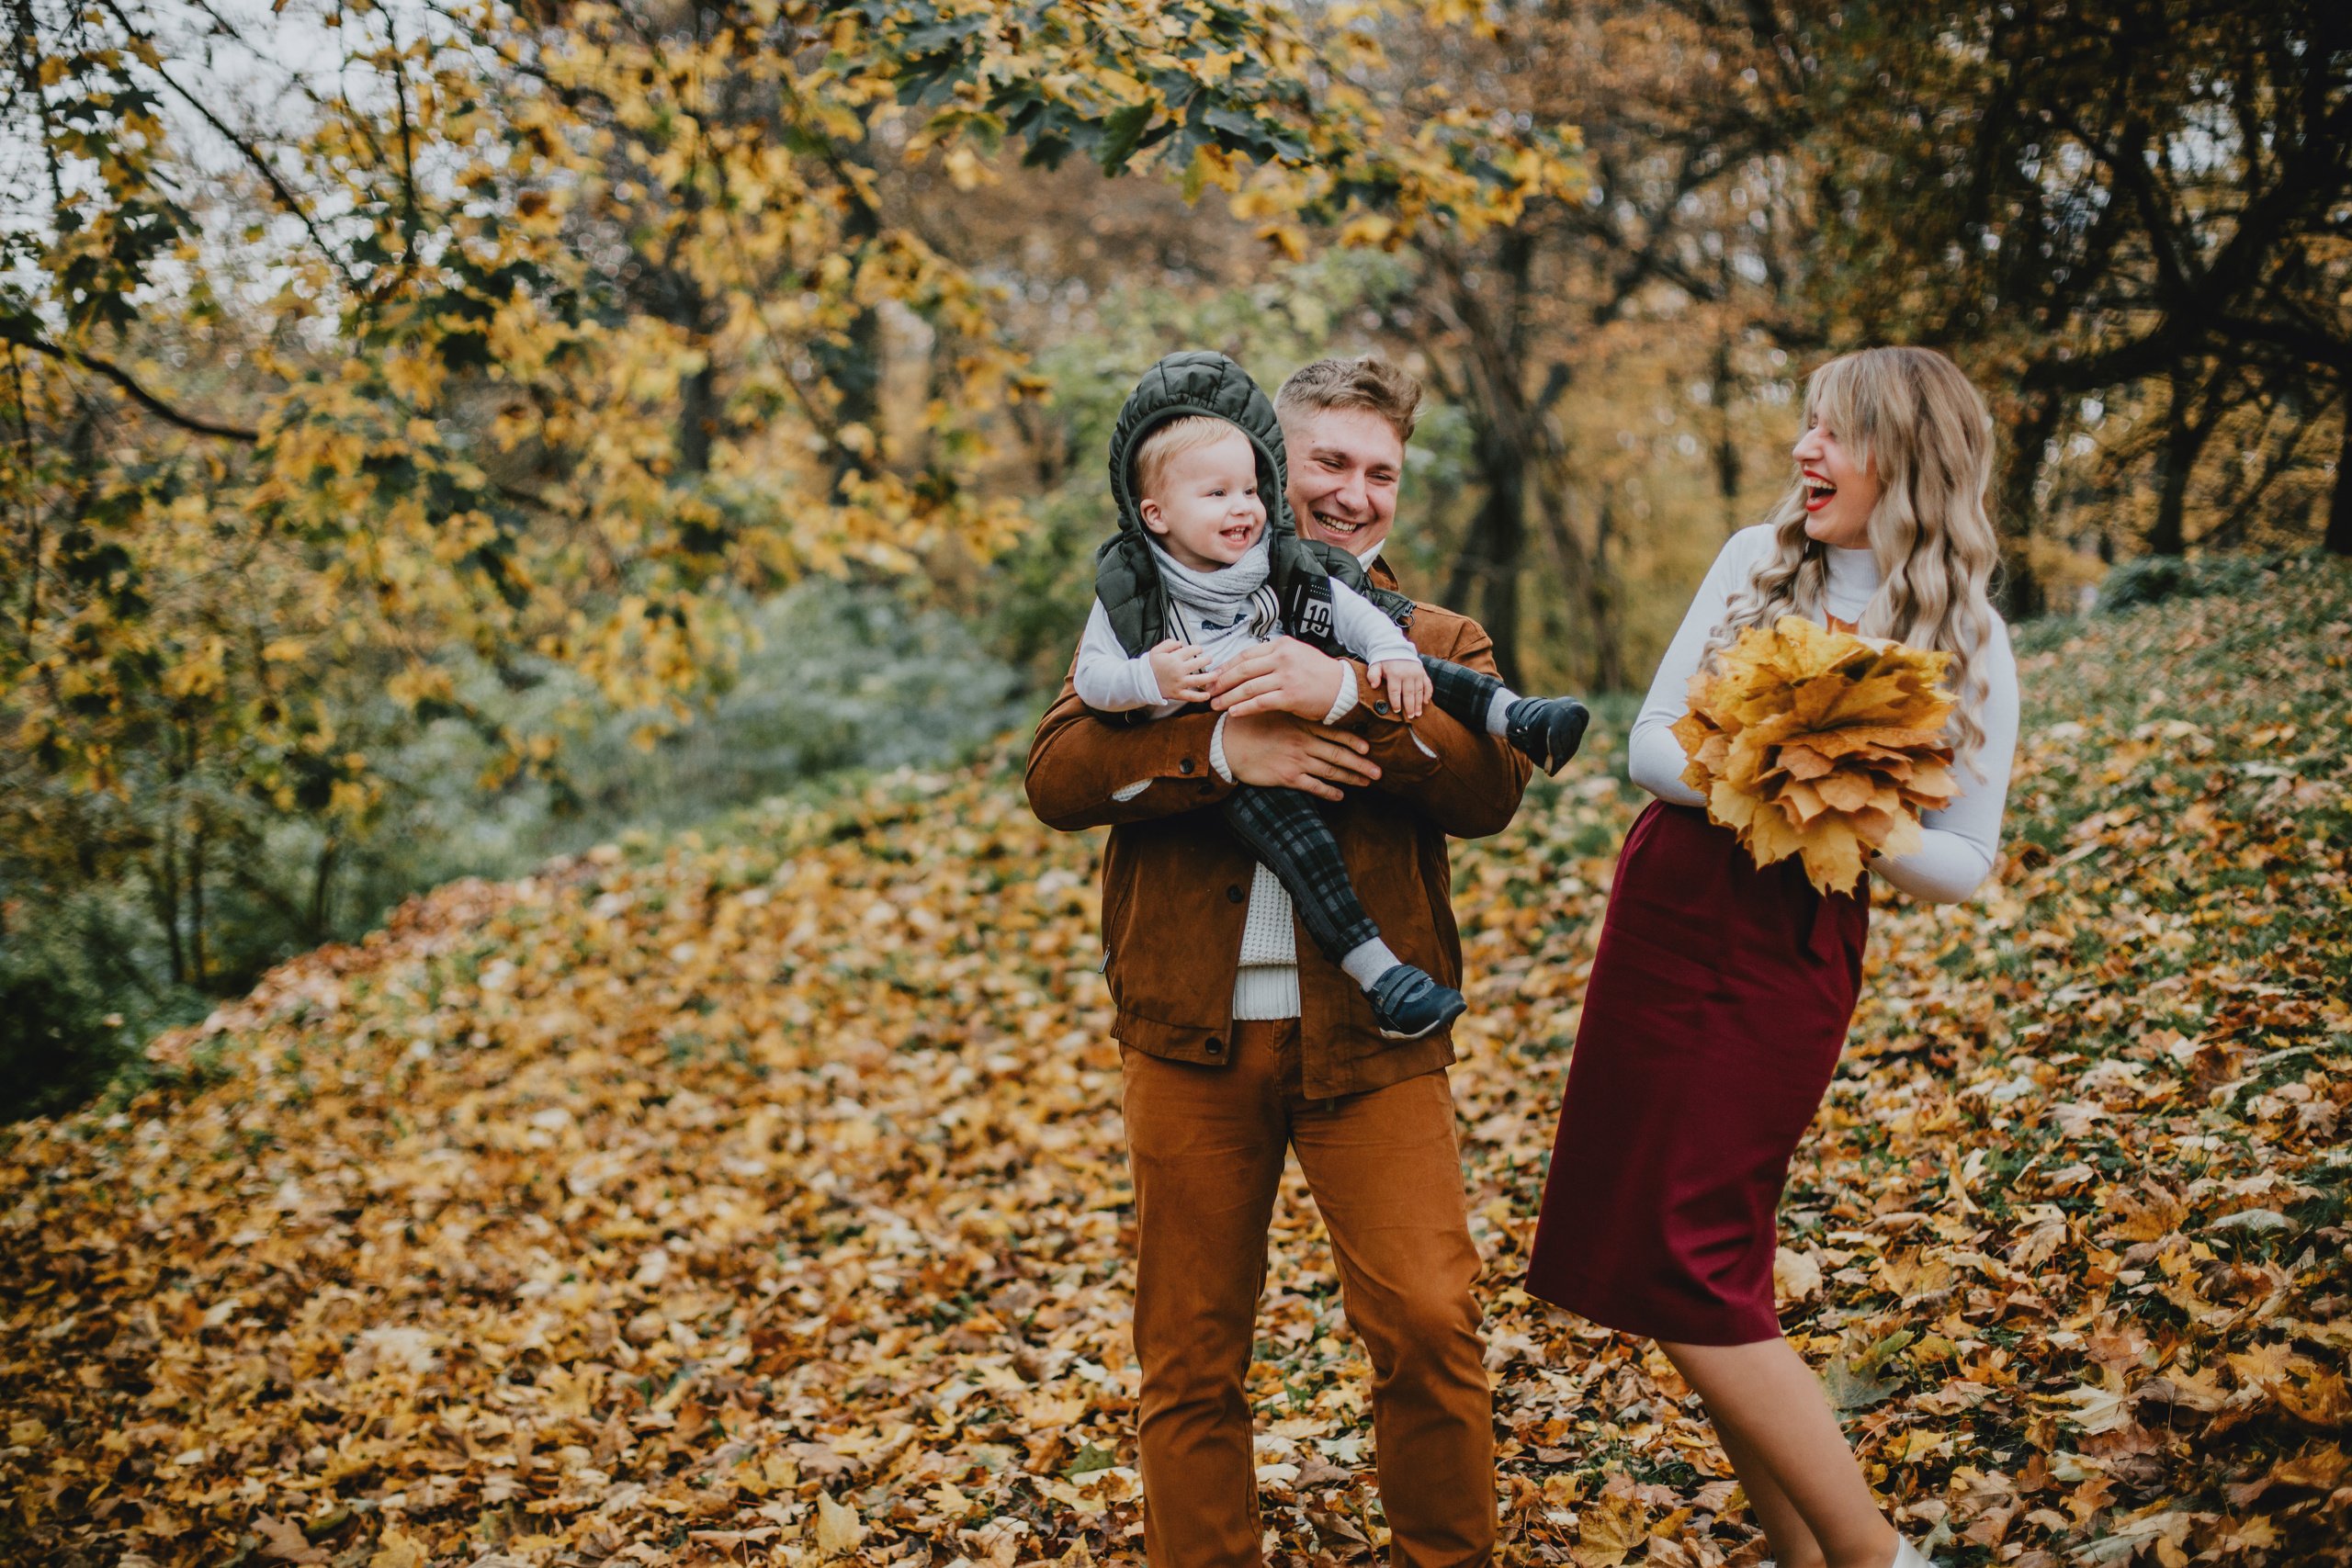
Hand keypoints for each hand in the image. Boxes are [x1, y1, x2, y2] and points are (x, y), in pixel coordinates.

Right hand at [1147, 638, 1211, 702]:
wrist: (1141, 682)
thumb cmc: (1150, 666)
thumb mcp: (1156, 650)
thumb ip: (1169, 644)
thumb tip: (1180, 643)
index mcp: (1174, 659)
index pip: (1191, 651)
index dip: (1197, 648)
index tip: (1200, 649)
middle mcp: (1179, 670)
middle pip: (1198, 664)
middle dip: (1206, 660)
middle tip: (1210, 659)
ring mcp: (1179, 683)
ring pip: (1198, 680)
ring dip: (1209, 677)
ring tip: (1216, 675)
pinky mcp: (1178, 693)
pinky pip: (1191, 696)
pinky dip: (1200, 697)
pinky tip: (1208, 695)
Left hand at [1207, 636, 1345, 719]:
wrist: (1342, 688)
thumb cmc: (1317, 673)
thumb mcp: (1296, 654)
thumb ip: (1272, 656)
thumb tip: (1243, 666)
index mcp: (1281, 645)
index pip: (1245, 655)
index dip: (1226, 666)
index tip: (1213, 676)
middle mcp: (1282, 658)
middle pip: (1242, 670)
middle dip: (1221, 682)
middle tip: (1208, 691)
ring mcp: (1286, 677)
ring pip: (1248, 687)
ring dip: (1227, 697)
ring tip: (1215, 705)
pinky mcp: (1290, 697)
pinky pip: (1260, 703)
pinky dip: (1243, 708)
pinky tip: (1233, 713)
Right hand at [1220, 712, 1378, 801]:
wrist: (1227, 744)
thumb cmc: (1248, 725)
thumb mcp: (1273, 711)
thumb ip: (1292, 713)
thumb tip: (1308, 712)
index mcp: (1302, 724)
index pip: (1335, 732)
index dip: (1354, 741)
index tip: (1369, 748)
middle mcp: (1304, 742)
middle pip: (1340, 754)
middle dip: (1361, 765)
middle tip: (1379, 772)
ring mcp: (1297, 760)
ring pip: (1332, 771)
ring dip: (1352, 779)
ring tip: (1366, 783)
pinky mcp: (1288, 777)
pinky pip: (1315, 786)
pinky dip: (1330, 792)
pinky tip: (1340, 796)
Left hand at [1367, 658, 1431, 719]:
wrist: (1397, 649)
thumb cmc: (1385, 662)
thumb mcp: (1376, 666)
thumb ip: (1372, 675)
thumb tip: (1373, 686)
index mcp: (1395, 674)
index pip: (1395, 692)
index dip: (1396, 703)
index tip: (1397, 711)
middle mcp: (1407, 674)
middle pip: (1409, 694)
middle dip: (1409, 707)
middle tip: (1410, 717)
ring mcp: (1417, 673)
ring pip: (1419, 691)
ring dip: (1419, 704)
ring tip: (1417, 714)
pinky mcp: (1423, 672)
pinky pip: (1428, 684)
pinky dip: (1428, 693)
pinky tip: (1426, 702)